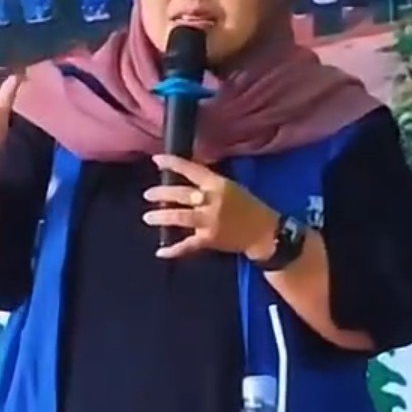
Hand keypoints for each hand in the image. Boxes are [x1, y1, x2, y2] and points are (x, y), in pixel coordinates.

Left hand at [141, 155, 279, 259]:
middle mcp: (212, 200)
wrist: (264, 232)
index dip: (173, 164)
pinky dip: (174, 249)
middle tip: (148, 194)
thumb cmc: (247, 206)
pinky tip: (161, 252)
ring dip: (162, 217)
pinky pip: (188, 244)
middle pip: (182, 194)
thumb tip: (184, 175)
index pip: (192, 170)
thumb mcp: (230, 186)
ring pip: (181, 217)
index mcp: (218, 184)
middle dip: (162, 193)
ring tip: (148, 217)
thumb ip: (208, 182)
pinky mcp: (210, 239)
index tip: (156, 159)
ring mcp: (210, 221)